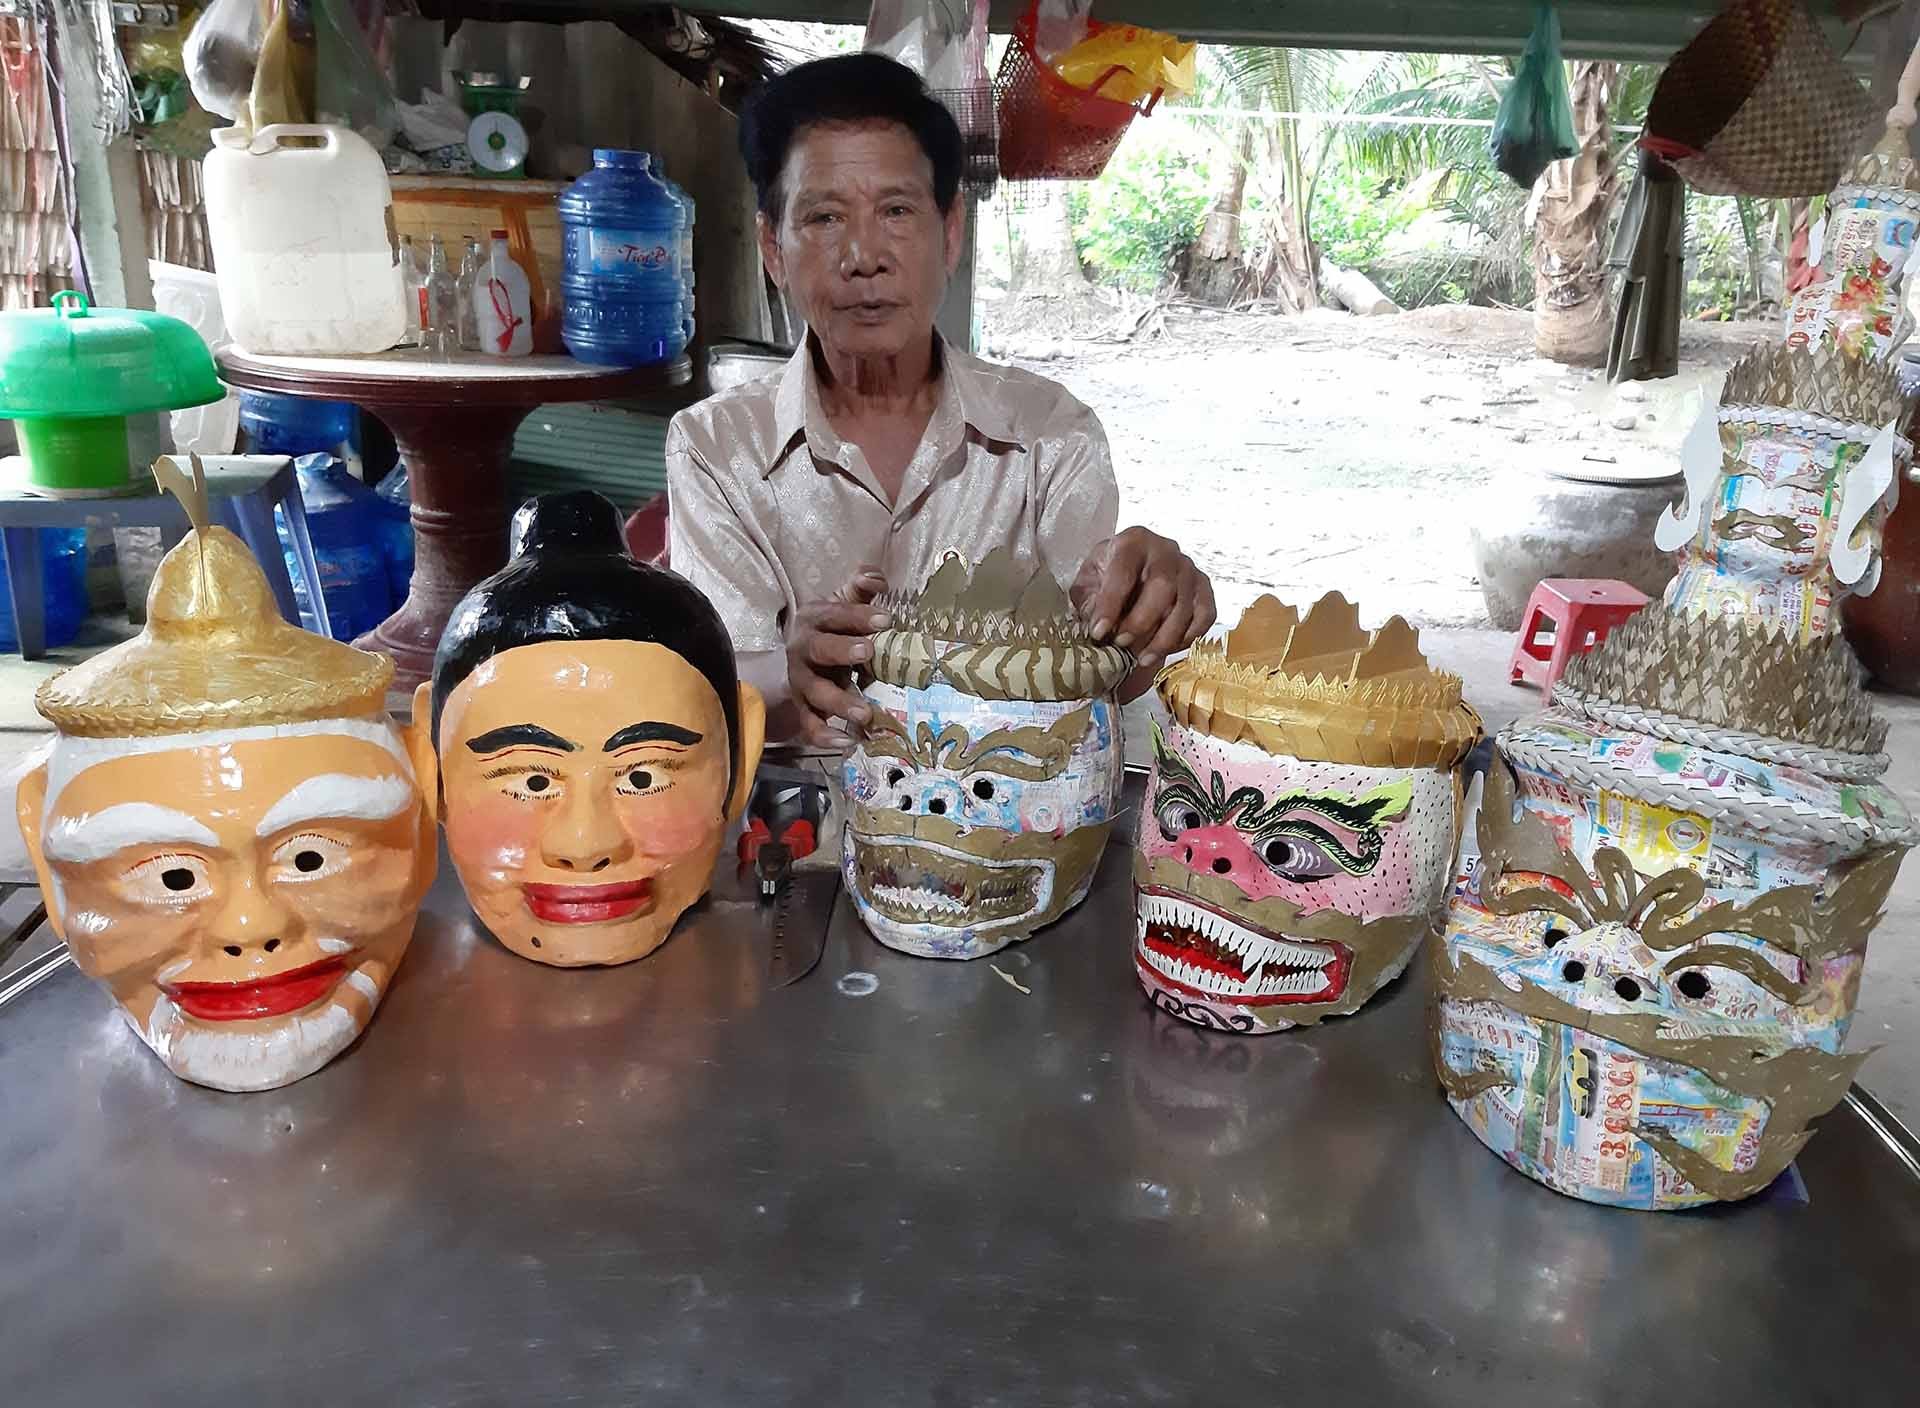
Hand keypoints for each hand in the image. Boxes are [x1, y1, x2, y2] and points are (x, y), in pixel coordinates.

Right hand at [787, 567, 889, 748]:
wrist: (803, 654)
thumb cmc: (833, 627)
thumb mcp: (844, 603)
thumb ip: (861, 588)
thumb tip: (875, 577)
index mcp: (814, 619)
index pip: (834, 614)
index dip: (857, 615)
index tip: (885, 619)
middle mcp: (803, 649)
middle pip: (818, 649)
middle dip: (841, 651)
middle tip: (868, 652)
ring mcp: (801, 681)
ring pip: (814, 692)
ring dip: (838, 702)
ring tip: (865, 713)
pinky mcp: (804, 707)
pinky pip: (809, 725)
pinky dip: (824, 736)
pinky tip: (847, 742)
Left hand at [1072, 527, 1215, 684]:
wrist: (1132, 570)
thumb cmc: (1107, 576)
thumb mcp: (1087, 583)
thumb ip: (1088, 603)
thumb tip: (1097, 628)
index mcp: (1133, 541)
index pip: (1124, 571)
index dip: (1110, 605)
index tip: (1098, 632)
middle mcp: (1165, 550)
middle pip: (1163, 586)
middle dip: (1141, 621)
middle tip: (1122, 642)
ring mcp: (1188, 568)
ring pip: (1185, 606)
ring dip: (1163, 638)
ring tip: (1142, 658)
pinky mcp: (1203, 587)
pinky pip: (1205, 615)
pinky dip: (1188, 636)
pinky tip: (1168, 648)